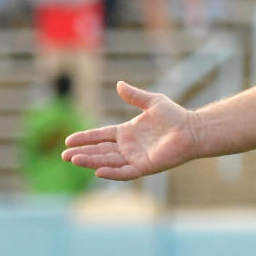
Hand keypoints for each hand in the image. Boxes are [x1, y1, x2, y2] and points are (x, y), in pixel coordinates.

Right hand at [61, 81, 198, 179]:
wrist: (192, 129)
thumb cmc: (175, 116)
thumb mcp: (152, 102)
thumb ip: (134, 95)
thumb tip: (119, 84)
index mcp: (127, 132)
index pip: (101, 136)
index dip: (85, 138)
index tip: (68, 140)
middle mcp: (128, 147)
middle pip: (100, 151)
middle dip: (82, 153)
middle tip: (64, 155)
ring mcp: (135, 158)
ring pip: (108, 161)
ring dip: (91, 161)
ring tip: (74, 160)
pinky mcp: (145, 167)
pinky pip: (125, 172)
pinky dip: (112, 172)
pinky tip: (98, 171)